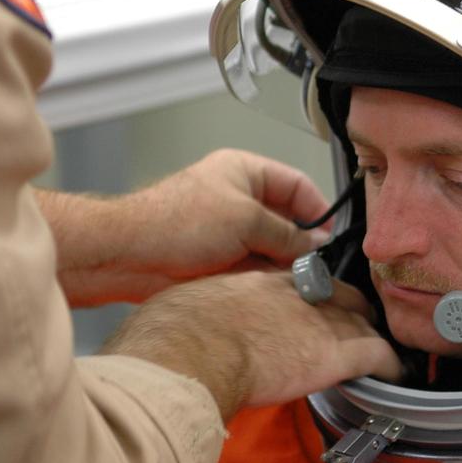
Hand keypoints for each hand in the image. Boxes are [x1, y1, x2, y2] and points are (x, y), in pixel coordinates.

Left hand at [39, 149, 333, 305]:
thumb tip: (315, 245)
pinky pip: (253, 268)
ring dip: (283, 263)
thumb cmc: (175, 222)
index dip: (317, 208)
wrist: (131, 256)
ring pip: (271, 247)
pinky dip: (266, 279)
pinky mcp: (217, 259)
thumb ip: (288, 234)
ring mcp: (227, 231)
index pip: (297, 184)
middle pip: (286, 219)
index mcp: (244, 171)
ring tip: (298, 279)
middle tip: (316, 263)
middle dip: (301, 241)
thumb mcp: (247, 221)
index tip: (330, 234)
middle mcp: (237, 199)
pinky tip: (275, 291)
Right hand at [101, 270, 401, 417]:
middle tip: (357, 324)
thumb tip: (189, 329)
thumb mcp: (191, 308)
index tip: (311, 309)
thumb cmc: (177, 331)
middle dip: (351, 308)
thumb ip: (205, 315)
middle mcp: (298, 293)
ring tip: (381, 349)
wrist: (192, 347)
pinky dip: (392, 365)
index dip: (311, 296)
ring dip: (372, 335)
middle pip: (340, 294)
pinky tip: (399, 374)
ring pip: (363, 321)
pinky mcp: (335, 353)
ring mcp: (321, 320)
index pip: (300, 282)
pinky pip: (377, 354)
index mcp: (262, 281)